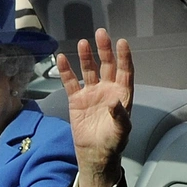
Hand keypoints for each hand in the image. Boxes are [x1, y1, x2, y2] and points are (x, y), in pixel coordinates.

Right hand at [57, 28, 133, 186]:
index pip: (124, 71)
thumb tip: (114, 101)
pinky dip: (66, 71)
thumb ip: (120, 116)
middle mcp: (107, 89)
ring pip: (89, 70)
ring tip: (83, 42)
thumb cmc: (113, 142)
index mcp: (122, 94)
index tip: (121, 42)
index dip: (123, 57)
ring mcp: (91, 93)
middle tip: (100, 34)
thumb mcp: (121, 131)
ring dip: (86, 56)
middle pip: (106, 65)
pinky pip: (70, 82)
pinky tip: (62, 59)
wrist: (94, 153)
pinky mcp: (76, 100)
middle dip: (104, 50)